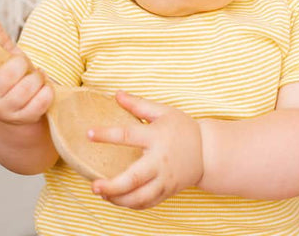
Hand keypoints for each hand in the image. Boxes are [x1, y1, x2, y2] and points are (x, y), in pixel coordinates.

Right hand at [0, 7, 53, 124]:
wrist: (17, 111)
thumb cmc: (9, 76)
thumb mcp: (2, 55)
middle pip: (11, 72)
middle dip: (22, 64)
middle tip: (22, 66)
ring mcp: (5, 110)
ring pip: (29, 85)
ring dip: (36, 77)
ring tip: (32, 78)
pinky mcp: (23, 119)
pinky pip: (43, 98)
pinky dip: (47, 90)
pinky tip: (40, 90)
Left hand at [88, 91, 202, 209]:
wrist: (209, 152)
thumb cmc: (184, 129)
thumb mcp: (164, 112)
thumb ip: (139, 105)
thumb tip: (116, 94)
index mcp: (156, 137)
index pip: (127, 135)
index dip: (106, 135)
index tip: (88, 134)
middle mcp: (160, 161)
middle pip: (133, 178)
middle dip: (112, 186)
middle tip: (94, 186)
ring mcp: (165, 179)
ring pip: (139, 197)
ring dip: (119, 199)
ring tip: (102, 194)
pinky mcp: (167, 191)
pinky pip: (147, 203)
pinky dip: (131, 205)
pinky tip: (117, 200)